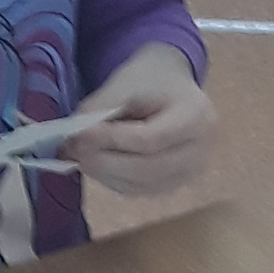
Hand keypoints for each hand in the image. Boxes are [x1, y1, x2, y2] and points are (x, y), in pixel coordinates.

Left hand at [70, 47, 217, 201]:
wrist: (171, 87)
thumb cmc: (149, 81)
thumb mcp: (125, 84)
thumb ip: (100, 110)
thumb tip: (74, 140)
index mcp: (196, 117)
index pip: (151, 139)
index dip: (112, 140)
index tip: (81, 134)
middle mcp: (200, 150)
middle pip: (147, 168)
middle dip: (104, 162)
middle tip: (73, 150)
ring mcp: (190, 172)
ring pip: (141, 185)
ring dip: (104, 174)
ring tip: (79, 156)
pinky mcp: (174, 185)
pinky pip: (139, 191)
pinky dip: (112, 181)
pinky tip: (96, 165)